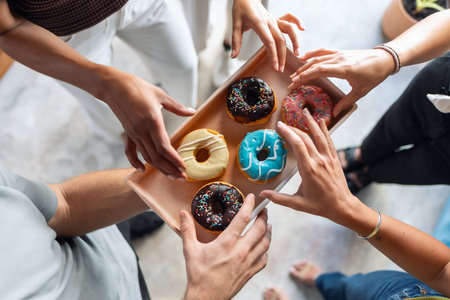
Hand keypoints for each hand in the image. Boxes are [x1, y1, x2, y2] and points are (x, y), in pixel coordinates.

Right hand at [100, 68, 194, 178]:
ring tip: (171, 175)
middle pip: (156, 156)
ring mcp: (133, 134)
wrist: (114, 86)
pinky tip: (142, 169)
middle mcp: (141, 131)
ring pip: (146, 156)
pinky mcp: (128, 133)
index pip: (164, 147)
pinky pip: (130, 151)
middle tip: (182, 177)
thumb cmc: (138, 88)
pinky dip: (135, 162)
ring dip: (159, 168)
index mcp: (152, 121)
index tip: (184, 167)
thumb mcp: (160, 95)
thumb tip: (193, 111)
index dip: (174, 159)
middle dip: (170, 169)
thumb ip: (177, 106)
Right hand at [181, 194, 271, 299]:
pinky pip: (264, 259)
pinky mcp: (250, 273)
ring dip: (268, 232)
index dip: (249, 205)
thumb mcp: (190, 250)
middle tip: (263, 210)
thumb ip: (187, 230)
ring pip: (266, 243)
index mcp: (227, 243)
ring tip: (267, 225)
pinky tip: (263, 247)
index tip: (252, 198)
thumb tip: (182, 214)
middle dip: (264, 217)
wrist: (206, 298)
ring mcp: (248, 263)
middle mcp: (241, 251)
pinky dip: (266, 251)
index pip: (243, 218)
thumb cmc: (198, 275)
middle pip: (260, 229)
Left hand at [232, 0, 304, 71]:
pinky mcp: (276, 18)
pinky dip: (297, 21)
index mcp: (259, 24)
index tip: (275, 66)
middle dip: (282, 56)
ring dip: (294, 42)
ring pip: (288, 30)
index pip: (269, 42)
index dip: (273, 55)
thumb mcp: (235, 24)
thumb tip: (233, 56)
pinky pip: (289, 18)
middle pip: (280, 40)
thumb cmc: (241, 9)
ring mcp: (274, 20)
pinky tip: (302, 29)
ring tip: (297, 53)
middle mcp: (269, 22)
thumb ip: (236, 41)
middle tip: (281, 69)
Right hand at [260, 110, 358, 224]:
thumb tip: (263, 194)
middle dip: (293, 128)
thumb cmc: (320, 206)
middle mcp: (319, 160)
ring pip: (319, 136)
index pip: (297, 145)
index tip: (280, 126)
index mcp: (309, 169)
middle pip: (305, 138)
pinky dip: (325, 130)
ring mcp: (328, 158)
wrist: (343, 207)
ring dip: (311, 122)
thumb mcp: (297, 204)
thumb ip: (279, 198)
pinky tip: (322, 121)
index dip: (288, 133)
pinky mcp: (335, 159)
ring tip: (304, 111)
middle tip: (284, 123)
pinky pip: (329, 141)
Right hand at [289, 48, 395, 115]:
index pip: (318, 71)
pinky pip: (323, 52)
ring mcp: (339, 54)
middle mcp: (339, 59)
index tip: (295, 83)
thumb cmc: (374, 75)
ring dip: (305, 66)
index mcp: (343, 69)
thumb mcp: (361, 91)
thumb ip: (346, 102)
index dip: (305, 76)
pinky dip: (313, 54)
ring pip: (317, 58)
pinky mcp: (340, 52)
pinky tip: (304, 57)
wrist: (385, 59)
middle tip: (291, 83)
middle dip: (301, 74)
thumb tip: (333, 113)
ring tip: (295, 74)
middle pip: (314, 65)